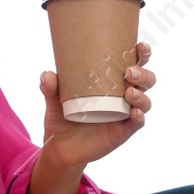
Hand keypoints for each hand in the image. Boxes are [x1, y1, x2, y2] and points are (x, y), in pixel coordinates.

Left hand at [37, 42, 153, 169]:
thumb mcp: (54, 100)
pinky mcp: (123, 131)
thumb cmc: (62, 116)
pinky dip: (139, 117)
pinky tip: (134, 113)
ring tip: (129, 93)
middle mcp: (124, 95)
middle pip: (146, 81)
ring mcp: (125, 114)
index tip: (140, 46)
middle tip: (128, 72)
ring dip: (141, 95)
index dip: (142, 54)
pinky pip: (137, 123)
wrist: (60, 146)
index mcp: (112, 81)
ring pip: (145, 101)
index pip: (134, 63)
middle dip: (143, 74)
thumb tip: (47, 75)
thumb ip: (50, 87)